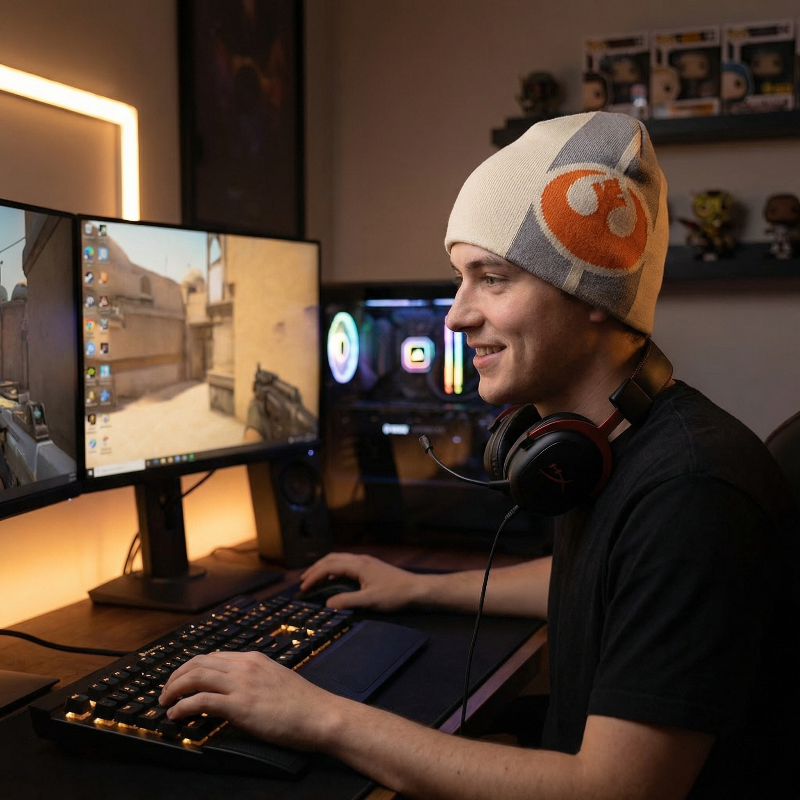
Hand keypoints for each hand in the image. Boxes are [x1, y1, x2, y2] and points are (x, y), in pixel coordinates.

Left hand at [158, 651, 336, 750]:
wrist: (319, 714)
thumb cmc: (303, 704)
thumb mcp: (276, 680)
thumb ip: (254, 680)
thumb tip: (236, 691)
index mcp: (254, 659)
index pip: (213, 656)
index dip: (191, 667)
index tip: (180, 680)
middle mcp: (245, 666)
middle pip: (198, 662)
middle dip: (176, 675)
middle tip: (165, 691)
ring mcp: (242, 684)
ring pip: (195, 676)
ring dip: (174, 689)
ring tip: (165, 702)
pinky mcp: (240, 705)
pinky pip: (201, 700)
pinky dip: (183, 706)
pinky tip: (175, 715)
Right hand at [299, 552, 421, 610]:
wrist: (416, 589)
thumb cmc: (395, 594)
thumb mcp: (370, 601)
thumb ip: (347, 601)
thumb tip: (327, 603)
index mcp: (358, 565)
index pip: (329, 566)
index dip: (314, 576)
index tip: (303, 587)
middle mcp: (360, 560)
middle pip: (332, 559)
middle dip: (315, 569)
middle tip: (303, 581)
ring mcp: (366, 562)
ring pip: (339, 559)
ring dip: (324, 567)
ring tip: (314, 579)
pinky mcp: (370, 567)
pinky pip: (346, 564)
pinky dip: (334, 569)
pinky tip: (334, 580)